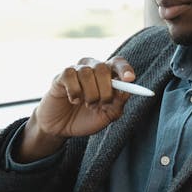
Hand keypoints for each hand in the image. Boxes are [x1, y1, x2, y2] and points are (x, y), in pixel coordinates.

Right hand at [16, 56, 138, 161]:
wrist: (61, 128)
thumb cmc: (86, 119)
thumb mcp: (107, 115)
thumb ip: (118, 103)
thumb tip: (126, 90)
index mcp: (107, 75)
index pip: (118, 63)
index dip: (124, 69)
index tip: (130, 79)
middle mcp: (92, 68)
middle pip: (103, 68)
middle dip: (105, 90)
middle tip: (102, 104)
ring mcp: (76, 70)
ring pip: (87, 73)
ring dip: (90, 94)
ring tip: (88, 105)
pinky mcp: (61, 76)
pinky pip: (70, 75)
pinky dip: (74, 92)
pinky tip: (73, 100)